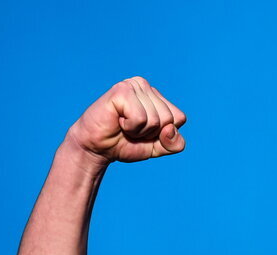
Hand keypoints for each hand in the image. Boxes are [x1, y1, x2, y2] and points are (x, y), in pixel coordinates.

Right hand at [64, 76, 186, 165]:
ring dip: (139, 131)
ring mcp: (133, 85)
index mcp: (157, 96)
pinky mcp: (121, 91)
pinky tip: (118, 121)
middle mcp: (146, 86)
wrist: (97, 148)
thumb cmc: (125, 144)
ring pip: (155, 119)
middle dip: (151, 133)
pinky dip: (130, 127)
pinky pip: (140, 118)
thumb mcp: (158, 147)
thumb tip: (170, 129)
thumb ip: (175, 143)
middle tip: (132, 130)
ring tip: (124, 125)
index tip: (144, 132)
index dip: (163, 134)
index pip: (179, 118)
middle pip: (168, 119)